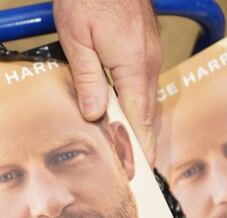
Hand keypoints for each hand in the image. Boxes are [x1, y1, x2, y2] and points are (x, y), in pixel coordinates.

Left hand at [54, 0, 161, 163]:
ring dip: (138, 123)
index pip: (140, 118)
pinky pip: (143, 82)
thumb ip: (87, 78)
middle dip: (141, 142)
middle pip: (147, 112)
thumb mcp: (77, 38)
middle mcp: (148, 60)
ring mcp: (149, 51)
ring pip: (146, 97)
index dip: (140, 146)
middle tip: (134, 170)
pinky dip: (136, 102)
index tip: (139, 170)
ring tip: (129, 150)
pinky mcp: (144, 44)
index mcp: (134, 65)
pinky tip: (124, 113)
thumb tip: (94, 114)